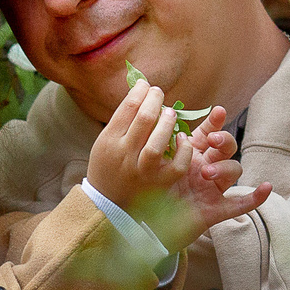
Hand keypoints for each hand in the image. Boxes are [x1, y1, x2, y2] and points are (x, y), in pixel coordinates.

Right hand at [86, 77, 191, 207]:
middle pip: (144, 119)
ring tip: (170, 113)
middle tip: (159, 93)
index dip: (140, 91)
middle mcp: (125, 155)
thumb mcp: (106, 141)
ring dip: (167, 121)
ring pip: (158, 142)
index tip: (146, 85)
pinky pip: (177, 165)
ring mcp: (143, 171)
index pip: (128, 108)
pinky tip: (182, 139)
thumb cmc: (109, 165)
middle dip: (155, 100)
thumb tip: (141, 92)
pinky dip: (183, 149)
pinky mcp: (159, 183)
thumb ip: (122, 120)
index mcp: (110, 141)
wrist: (108, 203)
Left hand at [88, 86, 270, 246]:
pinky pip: (239, 204)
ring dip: (225, 168)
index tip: (219, 111)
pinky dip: (254, 197)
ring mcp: (212, 189)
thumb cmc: (147, 190)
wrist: (142, 225)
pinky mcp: (214, 211)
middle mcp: (206, 168)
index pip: (209, 133)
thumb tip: (152, 111)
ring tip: (206, 171)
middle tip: (212, 140)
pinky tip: (267, 188)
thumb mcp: (150, 162)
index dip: (216, 123)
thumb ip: (156, 141)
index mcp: (191, 154)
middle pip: (226, 148)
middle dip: (224, 141)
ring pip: (233, 172)